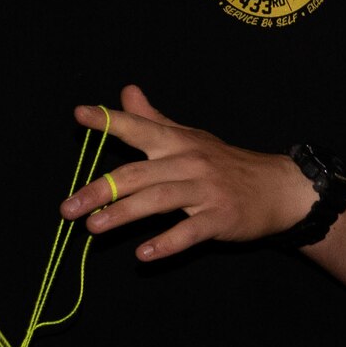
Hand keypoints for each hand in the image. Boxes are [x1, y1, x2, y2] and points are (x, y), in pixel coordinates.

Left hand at [62, 84, 313, 260]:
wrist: (277, 188)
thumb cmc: (226, 163)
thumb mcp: (190, 136)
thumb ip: (153, 118)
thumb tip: (125, 91)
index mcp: (177, 142)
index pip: (139, 126)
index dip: (109, 120)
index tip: (80, 115)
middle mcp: (188, 161)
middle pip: (138, 173)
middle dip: (100, 189)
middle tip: (68, 207)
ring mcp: (204, 190)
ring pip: (158, 201)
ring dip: (123, 214)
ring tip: (93, 227)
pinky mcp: (219, 218)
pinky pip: (189, 232)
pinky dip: (166, 243)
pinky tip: (143, 255)